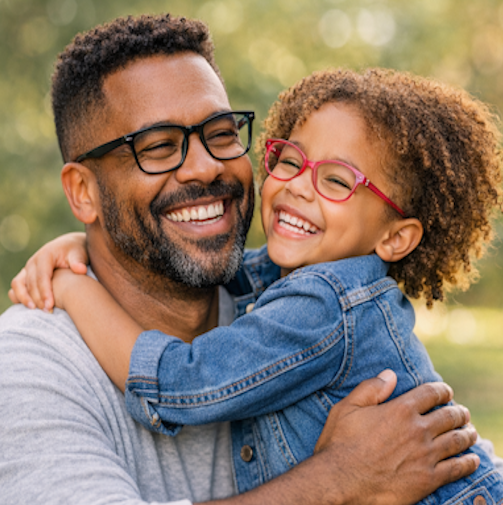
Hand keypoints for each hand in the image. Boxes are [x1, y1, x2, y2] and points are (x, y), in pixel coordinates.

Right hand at [9, 232, 87, 311]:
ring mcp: (28, 268)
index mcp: (46, 255)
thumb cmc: (75, 252)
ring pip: (18, 284)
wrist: (69, 246)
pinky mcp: (26, 274)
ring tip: (36, 310)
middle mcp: (33, 261)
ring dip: (25, 298)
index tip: (51, 305)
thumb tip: (80, 270)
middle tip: (48, 311)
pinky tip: (30, 306)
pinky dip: (19, 296)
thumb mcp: (79, 254)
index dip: (45, 291)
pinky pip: (17, 285)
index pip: (42, 276)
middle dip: (37, 298)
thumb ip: (78, 261)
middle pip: (31, 282)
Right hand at [313, 370, 477, 504]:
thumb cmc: (340, 443)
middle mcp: (417, 430)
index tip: (446, 392)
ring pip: (457, 440)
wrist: (340, 481)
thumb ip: (371, 388)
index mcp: (400, 409)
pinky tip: (473, 459)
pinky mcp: (428, 479)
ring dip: (467, 433)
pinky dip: (469, 462)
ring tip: (470, 431)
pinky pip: (457, 468)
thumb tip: (390, 374)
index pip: (431, 393)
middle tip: (462, 413)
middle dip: (459, 412)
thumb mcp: (347, 407)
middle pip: (449, 416)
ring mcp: (425, 455)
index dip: (442, 390)